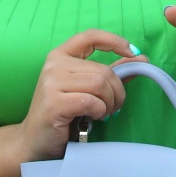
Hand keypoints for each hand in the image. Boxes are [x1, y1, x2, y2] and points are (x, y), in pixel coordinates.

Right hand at [18, 30, 138, 160]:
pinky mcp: (54, 102)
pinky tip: (93, 118)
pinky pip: (91, 101)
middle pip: (102, 70)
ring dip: (109, 103)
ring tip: (103, 113)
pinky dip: (99, 111)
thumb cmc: (62, 114)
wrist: (35, 141)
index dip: (115, 41)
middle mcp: (54, 64)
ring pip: (99, 84)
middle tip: (114, 107)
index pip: (90, 36)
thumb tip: (140, 59)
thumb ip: (110, 73)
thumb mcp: (86, 89)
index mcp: (60, 55)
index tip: (134, 53)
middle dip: (117, 91)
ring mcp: (52, 82)